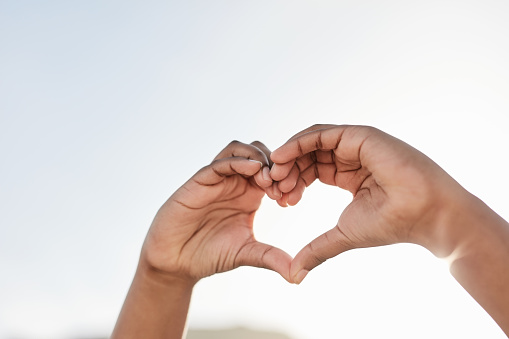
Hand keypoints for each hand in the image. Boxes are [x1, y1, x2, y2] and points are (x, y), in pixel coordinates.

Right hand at [140, 141, 291, 283]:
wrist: (176, 262)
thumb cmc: (210, 254)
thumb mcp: (247, 253)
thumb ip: (271, 257)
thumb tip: (299, 275)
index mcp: (250, 194)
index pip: (273, 172)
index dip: (286, 179)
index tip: (291, 199)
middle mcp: (234, 182)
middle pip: (260, 154)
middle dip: (275, 165)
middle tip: (282, 186)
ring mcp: (217, 179)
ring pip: (239, 150)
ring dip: (258, 157)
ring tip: (268, 179)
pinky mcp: (200, 181)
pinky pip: (220, 163)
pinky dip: (238, 161)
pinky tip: (253, 170)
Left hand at [270, 124, 466, 282]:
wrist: (426, 215)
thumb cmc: (391, 224)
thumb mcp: (343, 235)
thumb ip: (317, 248)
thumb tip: (295, 273)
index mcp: (347, 174)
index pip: (310, 171)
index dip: (292, 183)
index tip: (280, 200)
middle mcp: (350, 156)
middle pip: (307, 155)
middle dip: (287, 171)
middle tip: (273, 189)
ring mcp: (355, 144)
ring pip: (311, 142)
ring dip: (289, 157)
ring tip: (275, 175)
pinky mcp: (360, 136)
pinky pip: (321, 134)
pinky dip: (298, 143)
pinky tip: (282, 157)